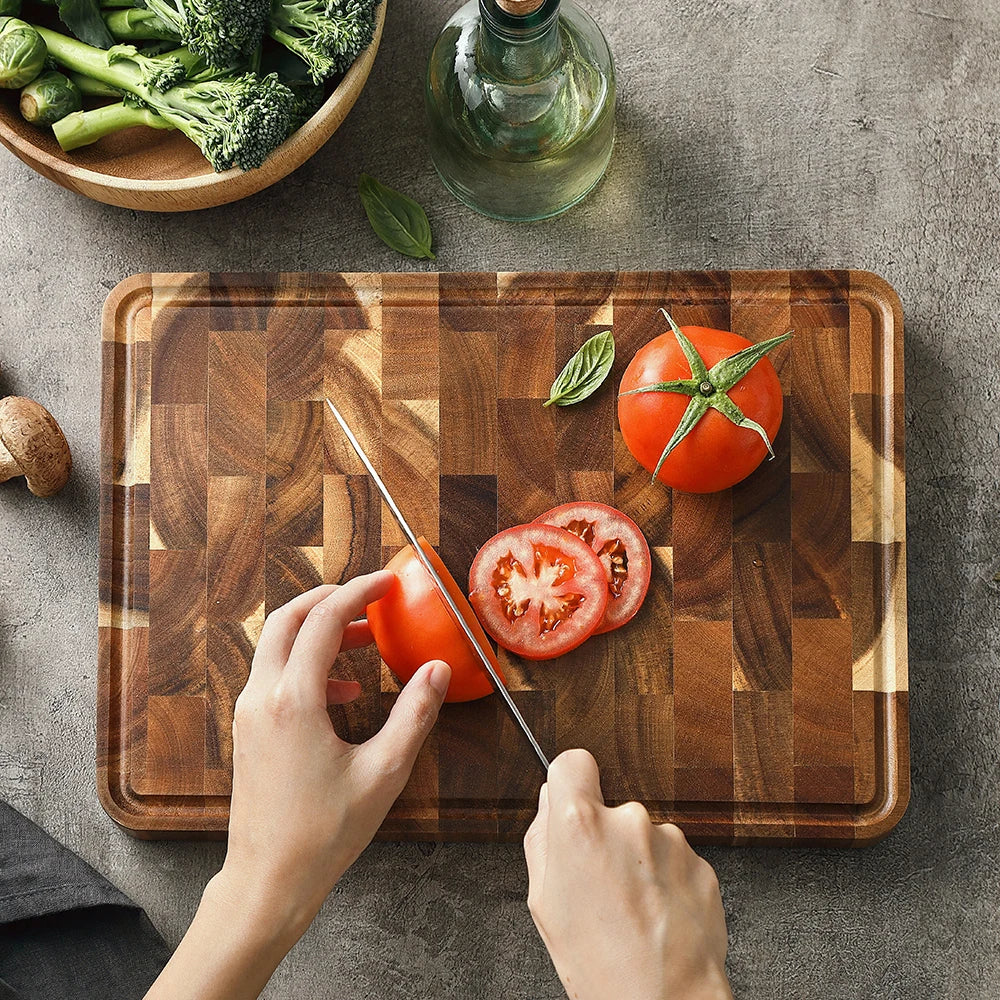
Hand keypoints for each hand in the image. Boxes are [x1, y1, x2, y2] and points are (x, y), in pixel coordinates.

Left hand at [146, 572, 450, 999]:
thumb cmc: (324, 833)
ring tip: (365, 642)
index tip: (385, 582)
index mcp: (294, 700)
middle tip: (369, 600)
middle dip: (329, 600)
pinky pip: (274, 675)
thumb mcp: (384, 772)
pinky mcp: (248, 730)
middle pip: (287, 619)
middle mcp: (263, 697)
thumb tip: (437, 670)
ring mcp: (249, 713)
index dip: (357, 593)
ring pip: (277, 645)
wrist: (268, 881)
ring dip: (318, 632)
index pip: (323, 621)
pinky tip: (344, 692)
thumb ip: (415, 715)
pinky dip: (307, 664)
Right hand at [524, 750, 732, 999]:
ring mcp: (671, 841)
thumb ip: (541, 840)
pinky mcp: (701, 864)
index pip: (573, 761)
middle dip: (606, 838)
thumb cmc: (599, 963)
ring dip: (640, 863)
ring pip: (646, 838)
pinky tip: (658, 919)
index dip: (571, 782)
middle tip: (601, 888)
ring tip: (633, 913)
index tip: (573, 801)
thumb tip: (550, 803)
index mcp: (580, 824)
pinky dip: (667, 883)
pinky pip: (675, 861)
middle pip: (611, 808)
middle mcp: (629, 820)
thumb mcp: (543, 902)